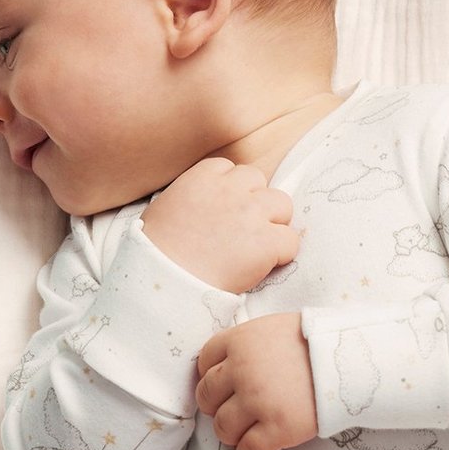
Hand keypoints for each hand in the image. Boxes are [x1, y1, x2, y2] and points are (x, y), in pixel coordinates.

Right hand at [142, 157, 299, 293]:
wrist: (165, 281)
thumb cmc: (157, 252)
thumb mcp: (166, 207)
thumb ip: (193, 195)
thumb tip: (207, 203)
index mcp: (202, 177)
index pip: (231, 169)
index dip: (232, 191)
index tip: (225, 212)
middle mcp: (230, 189)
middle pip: (259, 181)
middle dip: (255, 202)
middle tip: (243, 230)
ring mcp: (250, 213)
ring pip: (283, 205)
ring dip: (274, 224)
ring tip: (257, 247)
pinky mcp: (266, 242)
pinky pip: (291, 241)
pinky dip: (282, 254)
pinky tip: (263, 266)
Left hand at [195, 313, 317, 449]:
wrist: (351, 359)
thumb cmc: (318, 341)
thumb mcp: (276, 327)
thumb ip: (250, 344)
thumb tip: (232, 364)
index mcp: (240, 341)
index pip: (204, 363)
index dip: (212, 377)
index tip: (223, 388)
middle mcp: (242, 370)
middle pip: (207, 397)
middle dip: (217, 407)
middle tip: (234, 413)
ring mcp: (258, 401)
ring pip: (223, 428)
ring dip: (231, 434)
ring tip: (247, 433)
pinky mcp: (278, 428)